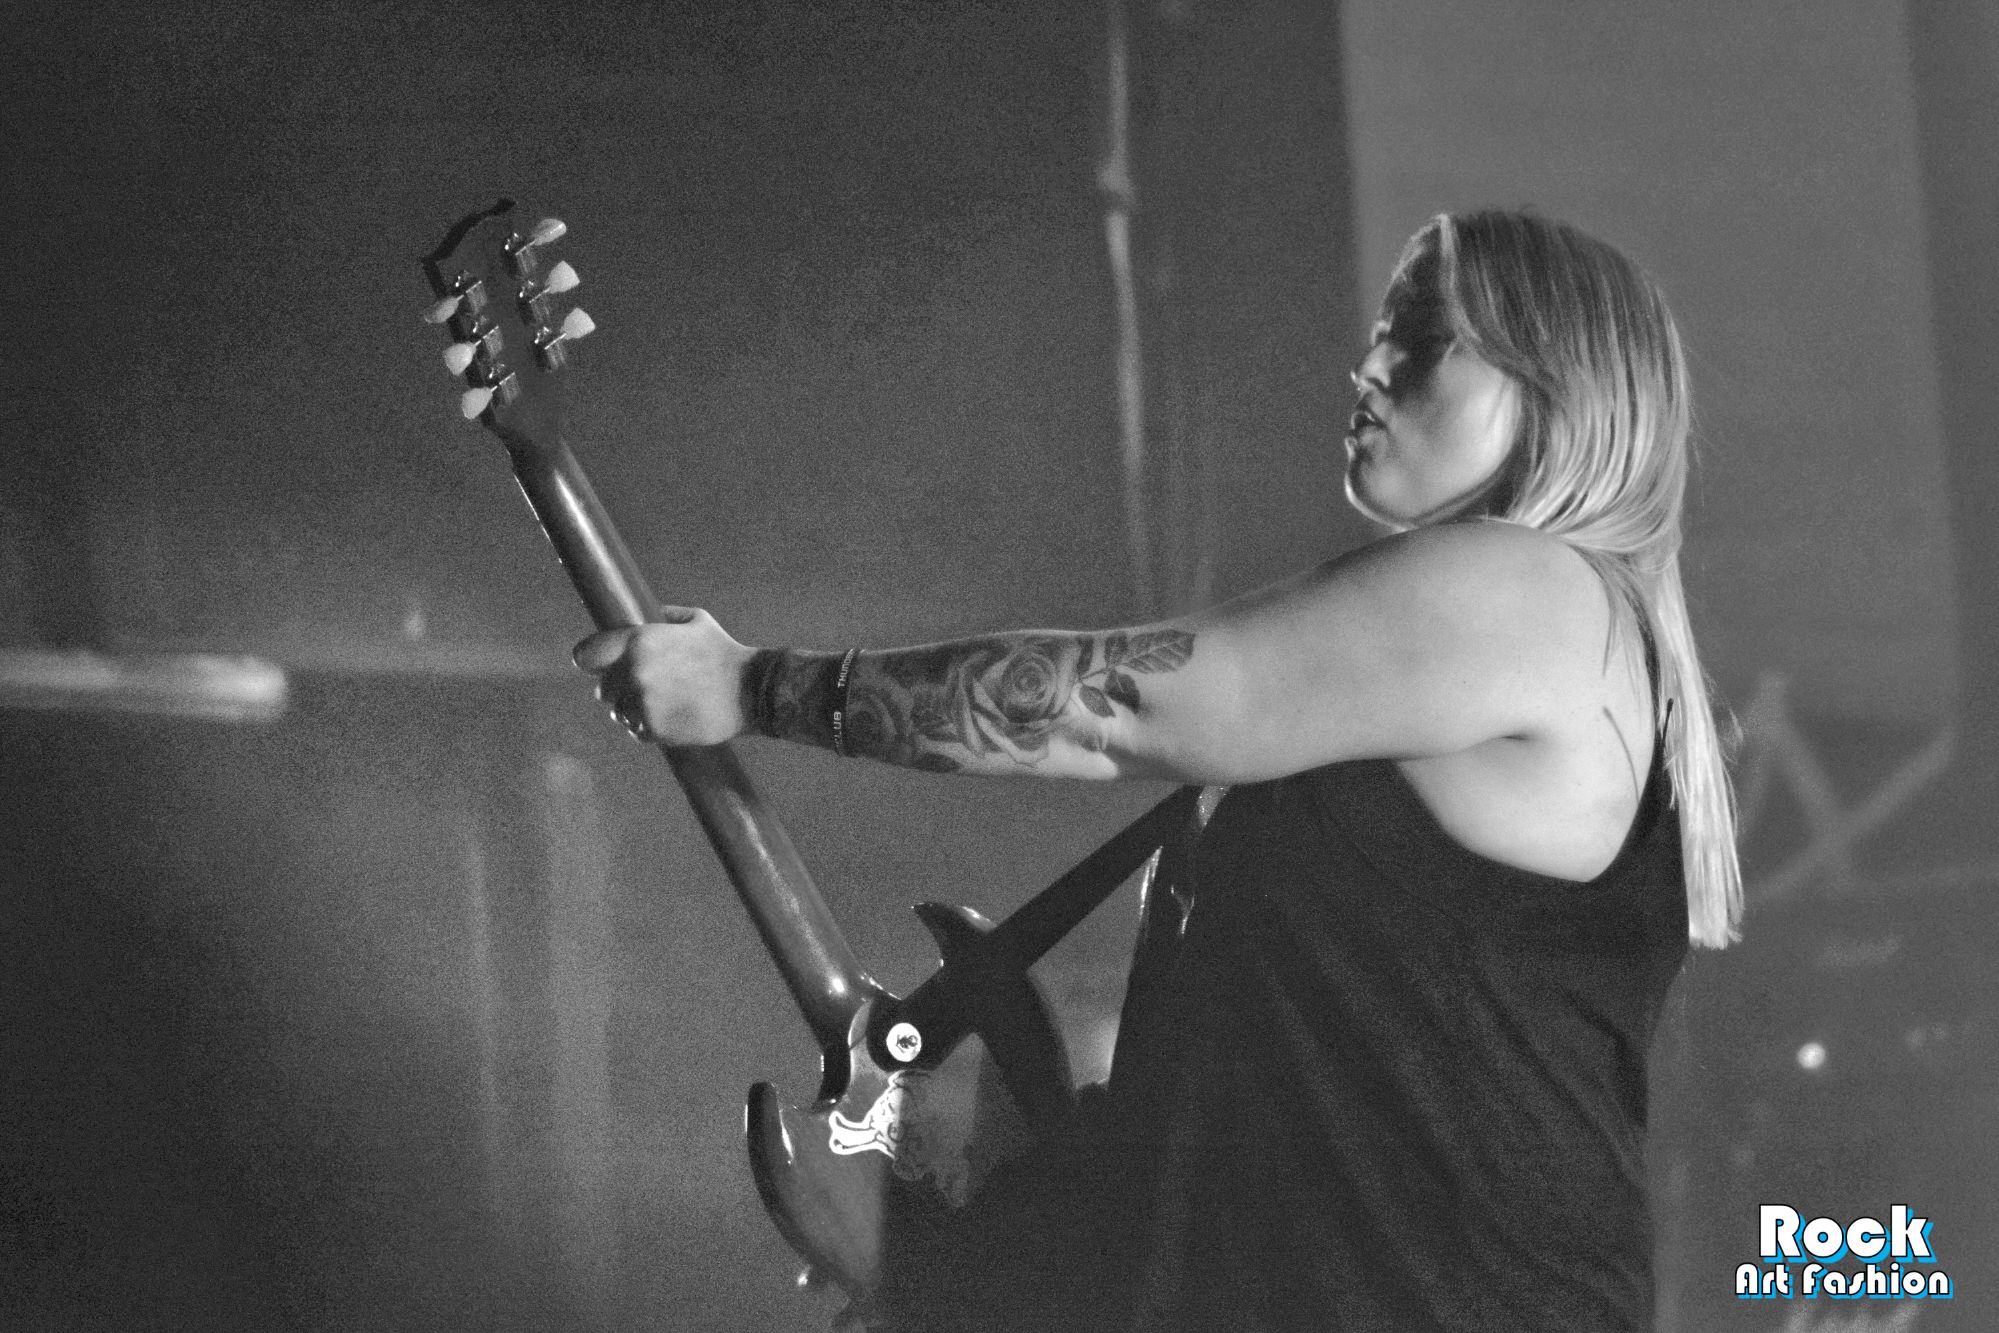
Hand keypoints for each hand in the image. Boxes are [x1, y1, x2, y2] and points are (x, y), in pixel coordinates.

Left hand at [572, 608, 755, 746]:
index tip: (599, 664)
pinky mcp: (654, 729)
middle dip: (618, 687)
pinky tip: (669, 717)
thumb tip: (640, 615)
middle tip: (642, 686)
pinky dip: (647, 726)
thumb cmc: (722, 652)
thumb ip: (662, 616)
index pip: (585, 655)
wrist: (750, 691)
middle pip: (602, 689)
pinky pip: (635, 730)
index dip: (591, 660)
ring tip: (660, 703)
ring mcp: (642, 704)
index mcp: (639, 642)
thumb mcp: (694, 621)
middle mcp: (634, 673)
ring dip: (632, 709)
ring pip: (618, 712)